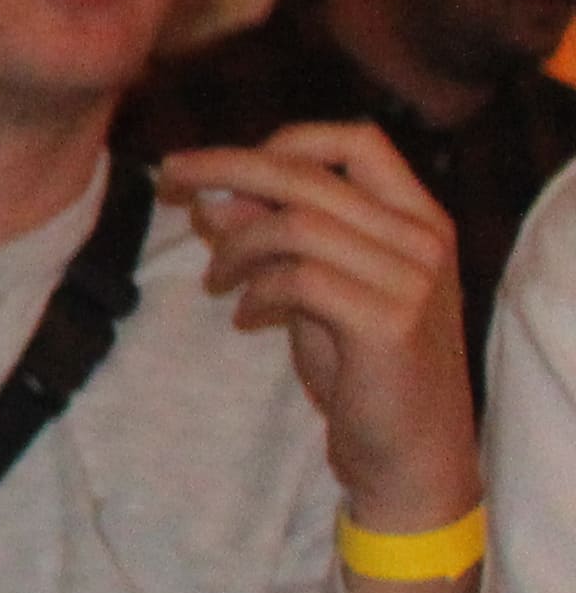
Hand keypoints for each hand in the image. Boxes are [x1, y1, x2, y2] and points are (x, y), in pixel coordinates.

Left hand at [157, 122, 481, 592]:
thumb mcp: (314, 289)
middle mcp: (423, 239)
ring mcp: (412, 279)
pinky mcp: (390, 322)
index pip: (356, 141)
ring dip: (236, 247)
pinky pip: (298, 278)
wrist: (408, 451)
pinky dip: (257, 291)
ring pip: (295, 224)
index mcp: (418, 218)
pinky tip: (247, 317)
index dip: (282, 142)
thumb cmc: (362, 367)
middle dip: (226, 167)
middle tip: (170, 178)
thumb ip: (276, 239)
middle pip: (309, 174)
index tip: (224, 165)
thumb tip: (212, 196)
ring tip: (216, 280)